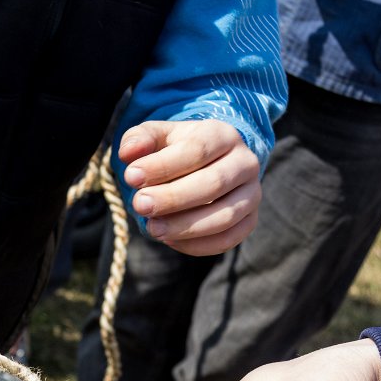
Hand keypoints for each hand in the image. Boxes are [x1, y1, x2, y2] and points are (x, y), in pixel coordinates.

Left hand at [119, 119, 259, 255]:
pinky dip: (197, 245)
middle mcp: (245, 163)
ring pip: (224, 216)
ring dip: (185, 226)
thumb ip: (139, 139)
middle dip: (173, 198)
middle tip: (140, 205)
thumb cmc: (176, 151)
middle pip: (213, 183)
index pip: (196, 150)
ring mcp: (252, 194)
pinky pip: (228, 239)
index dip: (162, 166)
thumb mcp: (157, 137)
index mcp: (223, 135)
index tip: (131, 177)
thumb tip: (128, 154)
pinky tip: (169, 240)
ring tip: (152, 228)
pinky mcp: (250, 221)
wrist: (206, 167)